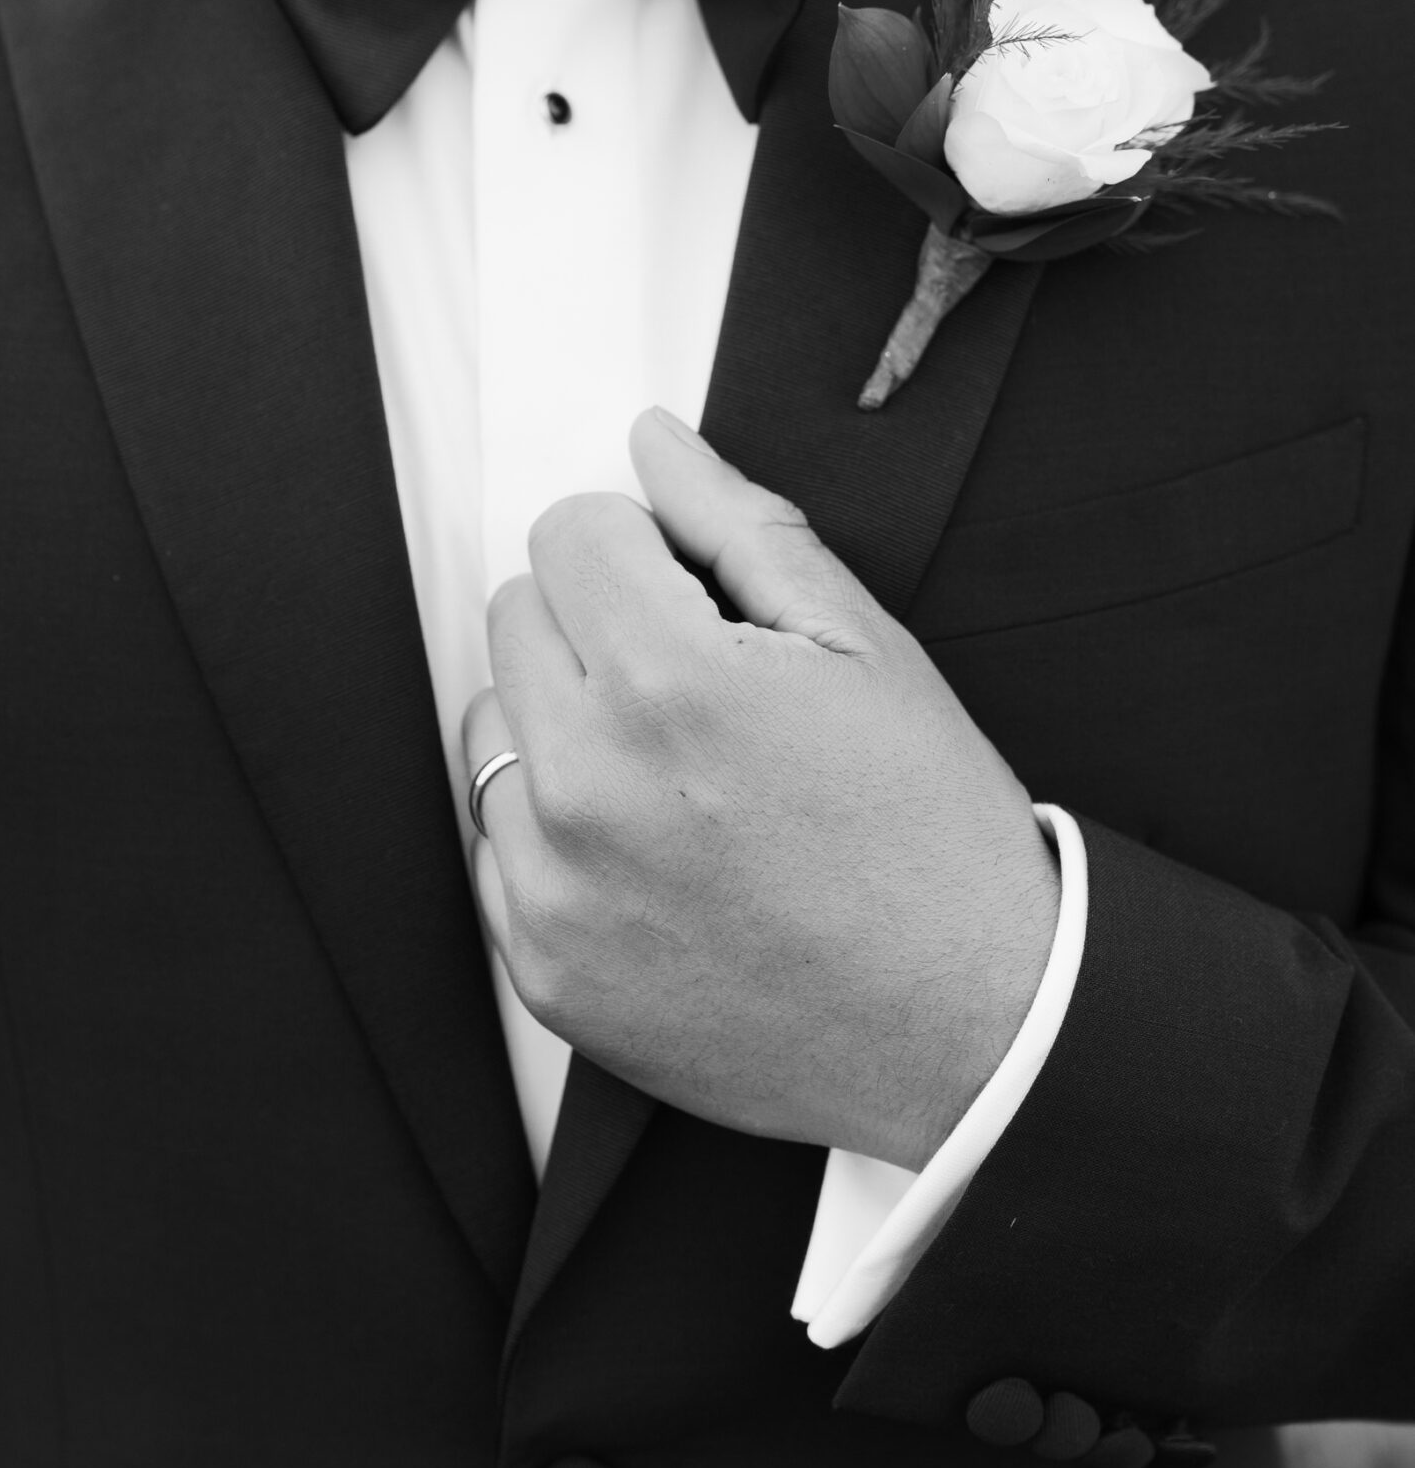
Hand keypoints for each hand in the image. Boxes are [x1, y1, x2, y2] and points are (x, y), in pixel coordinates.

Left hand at [464, 409, 1059, 1168]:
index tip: (701, 602)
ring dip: (565, 726)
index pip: (569, 530)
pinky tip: (660, 856)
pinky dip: (558, 834)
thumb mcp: (862, 644)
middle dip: (600, 624)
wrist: (972, 1027)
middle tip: (702, 690)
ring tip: (681, 777)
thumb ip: (738, 524)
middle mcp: (587, 784)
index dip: (644, 550)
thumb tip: (650, 440)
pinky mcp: (544, 968)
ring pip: (495, 724)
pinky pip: (497, 843)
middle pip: (518, 614)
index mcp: (667, 681)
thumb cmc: (928, 829)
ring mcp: (555, 888)